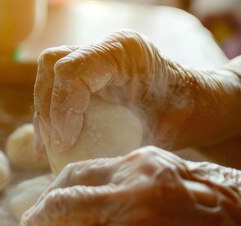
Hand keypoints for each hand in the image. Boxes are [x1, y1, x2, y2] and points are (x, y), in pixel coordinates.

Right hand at [33, 30, 240, 153]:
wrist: (196, 108)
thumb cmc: (183, 119)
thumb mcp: (153, 131)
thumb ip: (113, 141)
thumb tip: (70, 161)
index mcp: (124, 52)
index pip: (70, 70)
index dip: (60, 109)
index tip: (65, 144)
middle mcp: (105, 49)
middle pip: (51, 67)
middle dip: (47, 110)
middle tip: (55, 148)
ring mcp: (95, 58)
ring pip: (49, 77)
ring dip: (45, 114)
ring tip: (49, 151)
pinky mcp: (89, 75)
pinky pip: (57, 89)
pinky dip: (51, 117)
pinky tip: (50, 149)